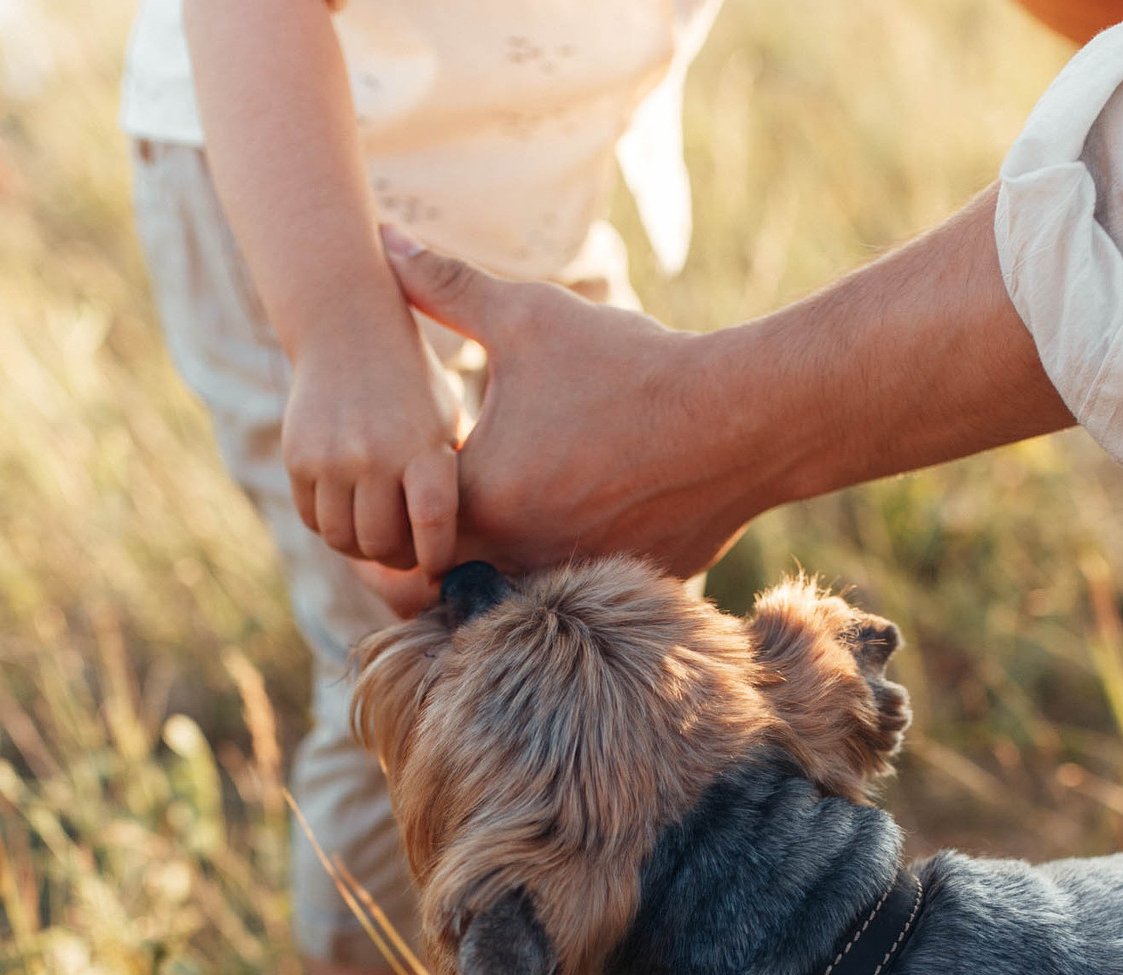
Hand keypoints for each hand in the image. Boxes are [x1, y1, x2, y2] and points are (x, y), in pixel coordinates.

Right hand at [282, 316, 463, 572]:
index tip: (440, 567)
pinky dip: (331, 525)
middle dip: (398, 558)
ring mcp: (331, 457)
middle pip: (381, 544)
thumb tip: (451, 552)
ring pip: (342, 539)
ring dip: (361, 547)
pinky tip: (349, 510)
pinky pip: (312, 519)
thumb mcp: (443, 422)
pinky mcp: (298, 457)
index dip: (437, 559)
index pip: (432, 525)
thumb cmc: (411, 387)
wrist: (346, 327)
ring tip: (378, 533)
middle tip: (407, 552)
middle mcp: (375, 454)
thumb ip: (445, 481)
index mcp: (424, 446)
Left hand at [384, 230, 777, 575]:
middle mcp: (518, 555)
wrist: (738, 418)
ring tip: (533, 498)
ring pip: (516, 585)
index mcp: (478, 500)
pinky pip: (582, 588)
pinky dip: (576, 557)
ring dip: (511, 550)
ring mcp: (574, 579)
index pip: (403, 522)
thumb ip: (445, 287)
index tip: (435, 459)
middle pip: (452, 566)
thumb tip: (384, 236)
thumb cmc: (626, 366)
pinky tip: (596, 510)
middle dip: (451, 530)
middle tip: (471, 485)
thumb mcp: (528, 316)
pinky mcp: (624, 589)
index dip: (409, 492)